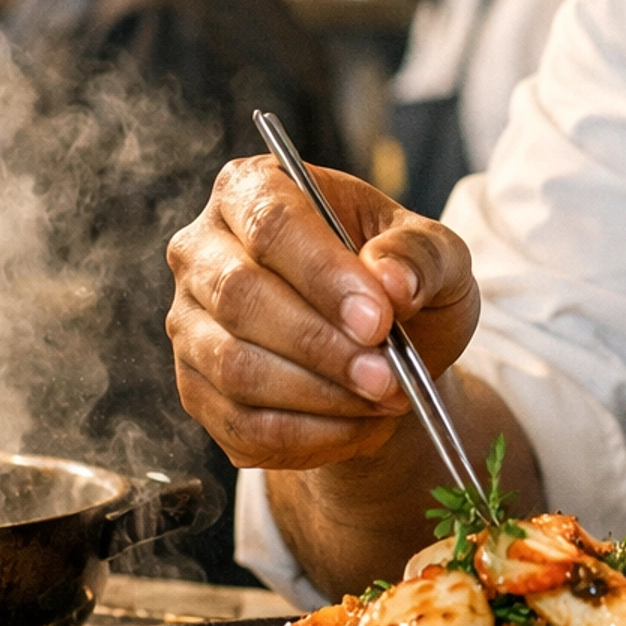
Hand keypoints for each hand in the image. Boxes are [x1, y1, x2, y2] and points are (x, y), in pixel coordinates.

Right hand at [166, 158, 478, 470]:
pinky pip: (241, 425)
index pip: (272, 223)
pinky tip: (358, 426)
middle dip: (322, 346)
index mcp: (253, 188)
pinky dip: (308, 437)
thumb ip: (420, 256)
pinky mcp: (196, 389)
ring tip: (384, 398)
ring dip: (319, 395)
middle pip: (241, 297)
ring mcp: (190, 323)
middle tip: (388, 376)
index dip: (323, 275)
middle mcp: (203, 250)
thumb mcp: (435, 254)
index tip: (378, 321)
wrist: (384, 348)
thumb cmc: (400, 282)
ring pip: (236, 368)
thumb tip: (392, 280)